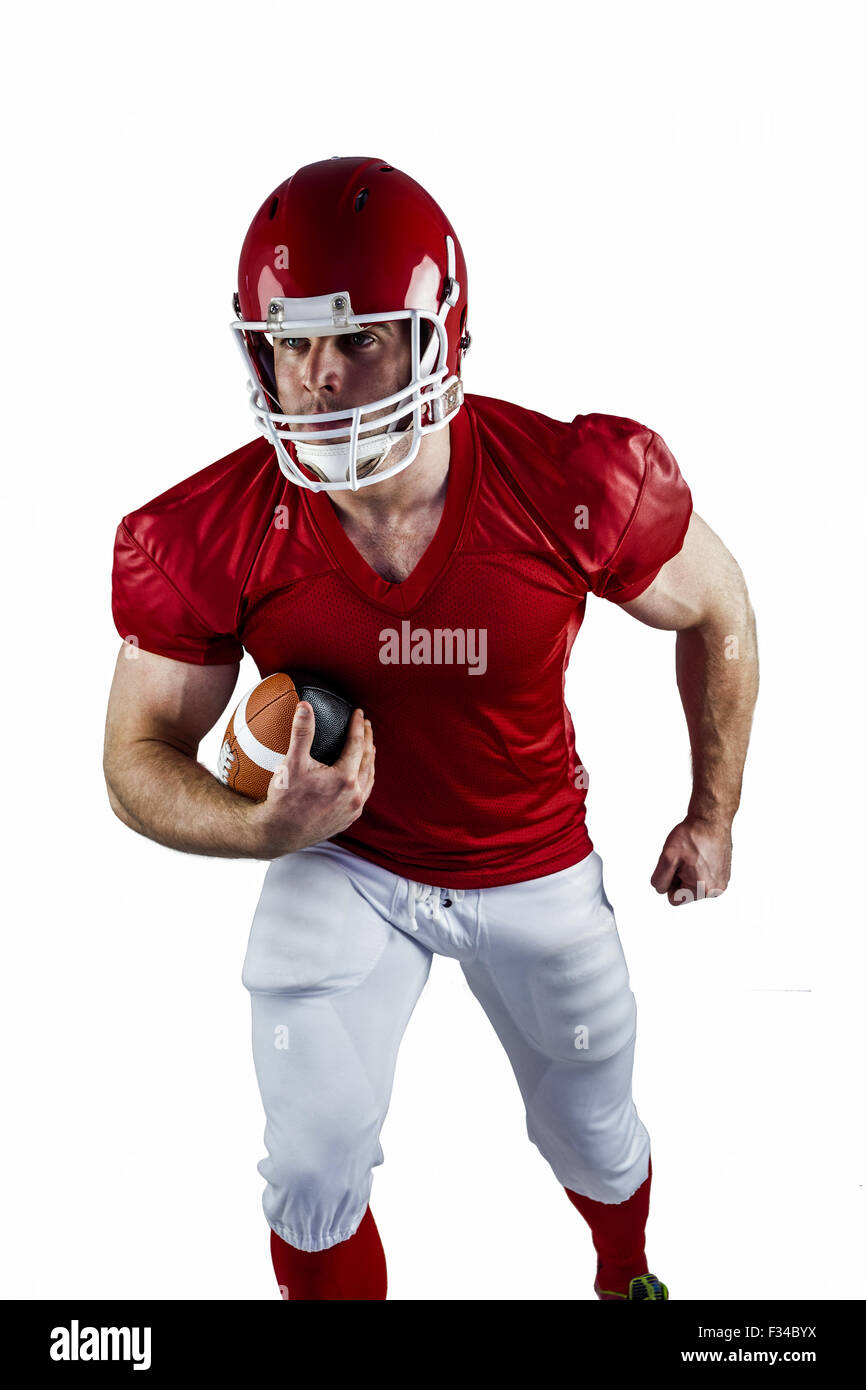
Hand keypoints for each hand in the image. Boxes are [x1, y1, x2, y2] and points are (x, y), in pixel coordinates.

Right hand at [245, 704, 374, 858]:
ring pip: (369, 778)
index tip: (358, 712)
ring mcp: (353, 809)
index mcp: (345, 779)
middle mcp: (354, 795)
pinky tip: (358, 775)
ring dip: (369, 760)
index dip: (358, 726)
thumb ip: (302, 733)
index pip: (357, 744)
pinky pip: (363, 794)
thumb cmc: (284, 799)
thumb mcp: (292, 763)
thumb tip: (305, 706)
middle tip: (366, 724)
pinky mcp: (348, 819)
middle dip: (368, 739)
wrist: (279, 834)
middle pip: (368, 760)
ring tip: (368, 747)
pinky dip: (365, 779)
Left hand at [650, 815, 731, 905]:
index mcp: (703, 890)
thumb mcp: (667, 857)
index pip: (674, 899)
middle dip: (680, 877)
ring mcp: (722, 882)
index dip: (670, 881)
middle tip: (686, 858)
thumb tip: (661, 889)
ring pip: (694, 885)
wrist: (711, 819)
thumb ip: (660, 879)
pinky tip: (702, 853)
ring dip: (689, 872)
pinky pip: (704, 877)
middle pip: (685, 893)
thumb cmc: (691, 836)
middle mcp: (716, 890)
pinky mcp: (724, 873)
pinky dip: (699, 867)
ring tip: (694, 854)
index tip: (677, 864)